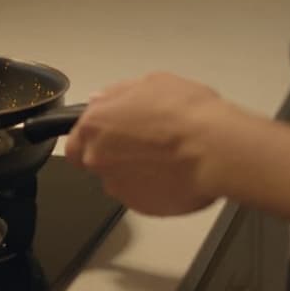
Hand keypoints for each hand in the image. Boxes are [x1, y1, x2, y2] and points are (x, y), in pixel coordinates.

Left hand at [65, 73, 226, 215]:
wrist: (216, 150)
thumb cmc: (186, 112)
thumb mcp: (152, 82)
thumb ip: (118, 93)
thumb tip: (102, 101)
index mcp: (95, 125)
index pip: (73, 143)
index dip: (88, 140)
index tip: (106, 137)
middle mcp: (99, 159)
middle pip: (96, 162)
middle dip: (114, 154)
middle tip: (145, 143)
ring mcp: (120, 187)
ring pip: (120, 180)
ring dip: (135, 172)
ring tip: (166, 159)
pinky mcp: (142, 208)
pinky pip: (142, 196)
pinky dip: (153, 187)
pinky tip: (174, 174)